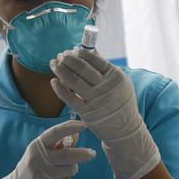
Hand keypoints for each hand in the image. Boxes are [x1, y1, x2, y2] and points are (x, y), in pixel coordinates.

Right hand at [0, 120, 95, 178]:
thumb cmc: (36, 164)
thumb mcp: (43, 150)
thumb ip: (60, 142)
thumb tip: (77, 134)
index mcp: (37, 145)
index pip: (55, 133)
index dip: (70, 128)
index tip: (84, 125)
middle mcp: (39, 158)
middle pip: (67, 155)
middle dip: (83, 154)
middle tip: (92, 154)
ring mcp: (43, 174)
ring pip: (70, 169)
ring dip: (72, 168)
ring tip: (64, 168)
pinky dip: (66, 178)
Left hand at [49, 49, 160, 178]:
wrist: (124, 128)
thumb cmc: (120, 102)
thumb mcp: (121, 82)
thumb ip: (105, 67)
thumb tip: (90, 50)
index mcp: (115, 77)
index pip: (94, 59)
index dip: (80, 53)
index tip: (72, 51)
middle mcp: (106, 87)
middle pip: (81, 68)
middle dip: (68, 59)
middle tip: (60, 55)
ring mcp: (95, 100)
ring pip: (73, 80)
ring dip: (60, 69)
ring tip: (54, 63)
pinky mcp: (86, 112)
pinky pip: (68, 97)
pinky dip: (59, 88)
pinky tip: (53, 81)